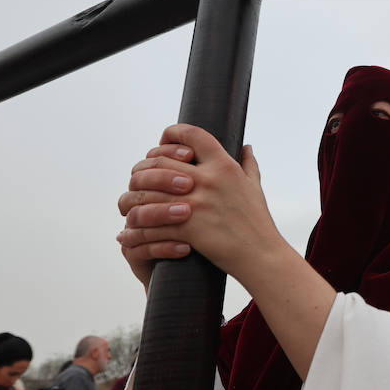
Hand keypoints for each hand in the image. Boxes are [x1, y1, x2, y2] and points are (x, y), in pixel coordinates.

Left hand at [118, 126, 283, 281]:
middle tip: (139, 178)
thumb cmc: (257, 222)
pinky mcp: (187, 228)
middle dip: (143, 168)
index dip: (173, 134)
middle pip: (159, 161)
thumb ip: (248, 165)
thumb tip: (246, 147)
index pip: (192, 135)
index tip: (164, 142)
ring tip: (129, 206)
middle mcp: (208, 180)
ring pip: (147, 191)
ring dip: (133, 199)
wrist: (261, 256)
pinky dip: (136, 228)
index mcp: (224, 166)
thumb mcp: (255, 188)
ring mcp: (196, 204)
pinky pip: (150, 224)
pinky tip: (130, 231)